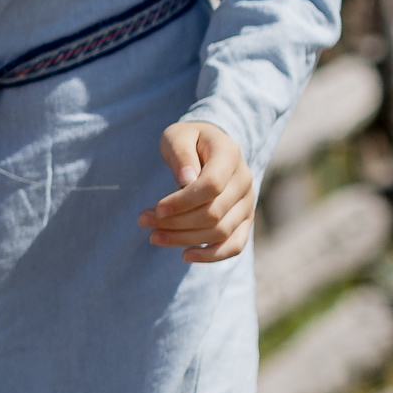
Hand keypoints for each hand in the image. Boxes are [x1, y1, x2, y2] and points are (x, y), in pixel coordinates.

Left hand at [140, 121, 253, 261]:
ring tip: (154, 236)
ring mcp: (248, 202)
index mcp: (229, 154)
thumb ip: (181, 154)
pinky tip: (185, 255)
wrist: (209, 147)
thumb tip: (186, 181)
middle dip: (176, 222)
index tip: (157, 209)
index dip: (183, 202)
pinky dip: (211, 256)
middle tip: (144, 221)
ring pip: (220, 232)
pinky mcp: (244, 220)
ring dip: (185, 239)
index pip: (211, 186)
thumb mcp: (177, 135)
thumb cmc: (188, 140)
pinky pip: (235, 245)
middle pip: (213, 213)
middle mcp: (244, 180)